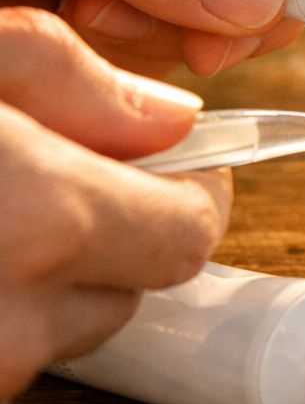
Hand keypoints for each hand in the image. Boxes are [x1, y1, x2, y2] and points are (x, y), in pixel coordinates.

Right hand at [0, 7, 229, 403]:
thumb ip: (60, 71)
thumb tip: (166, 117)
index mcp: (33, 221)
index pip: (188, 233)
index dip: (182, 191)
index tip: (159, 162)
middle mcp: (9, 329)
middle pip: (121, 289)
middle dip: (95, 236)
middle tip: (24, 180)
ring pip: (48, 332)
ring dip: (24, 286)